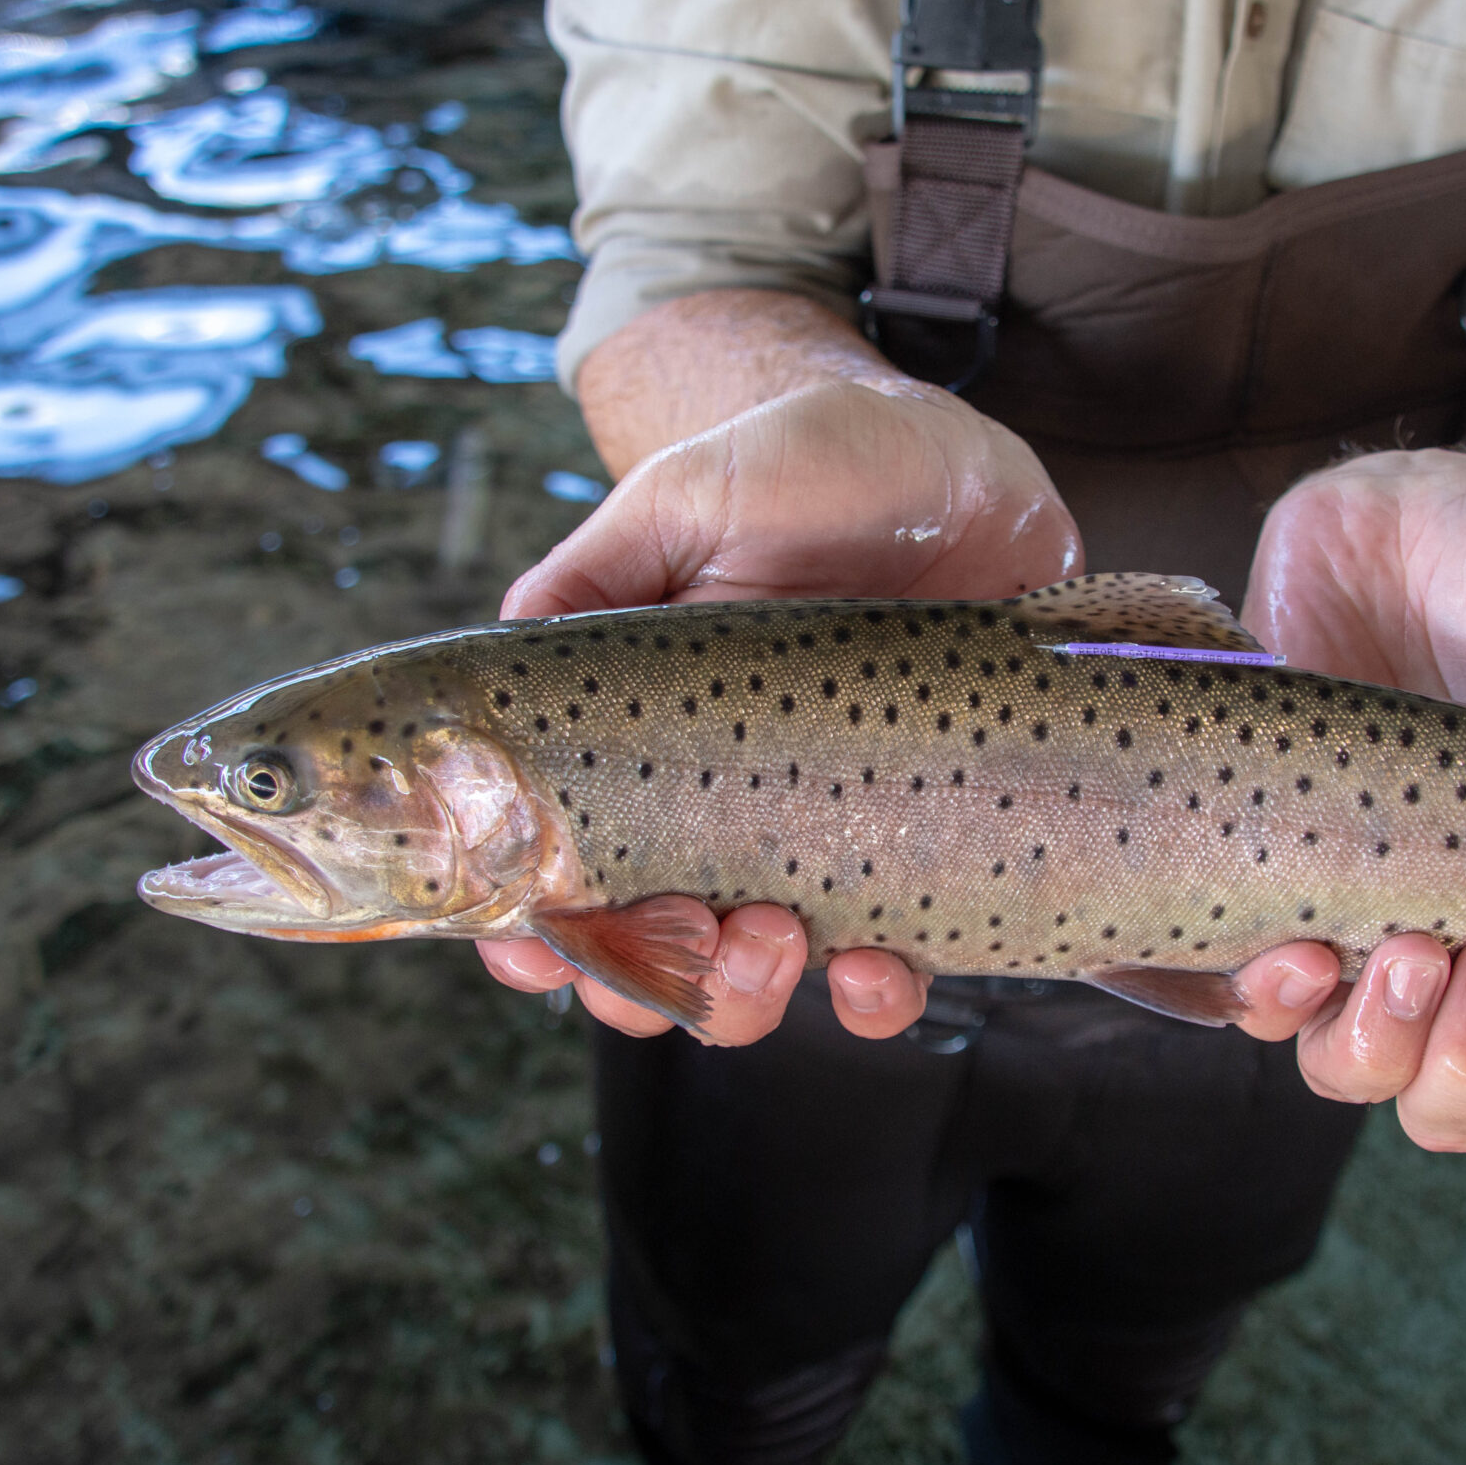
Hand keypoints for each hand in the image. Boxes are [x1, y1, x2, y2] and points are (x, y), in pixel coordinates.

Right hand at [482, 371, 1081, 1038]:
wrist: (959, 467)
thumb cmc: (807, 471)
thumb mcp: (682, 501)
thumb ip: (589, 577)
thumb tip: (506, 649)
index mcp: (636, 747)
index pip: (559, 873)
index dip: (529, 935)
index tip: (532, 944)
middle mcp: (719, 814)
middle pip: (647, 961)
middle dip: (643, 983)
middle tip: (688, 924)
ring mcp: (821, 841)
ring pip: (758, 986)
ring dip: (744, 996)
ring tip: (776, 939)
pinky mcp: (921, 852)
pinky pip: (895, 966)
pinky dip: (878, 996)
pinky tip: (882, 966)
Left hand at [1233, 447, 1465, 1150]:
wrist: (1411, 514)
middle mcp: (1451, 947)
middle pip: (1456, 1103)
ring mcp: (1351, 921)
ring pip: (1355, 1072)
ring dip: (1384, 1044)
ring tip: (1400, 952)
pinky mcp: (1262, 879)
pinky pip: (1250, 994)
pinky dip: (1273, 999)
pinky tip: (1294, 953)